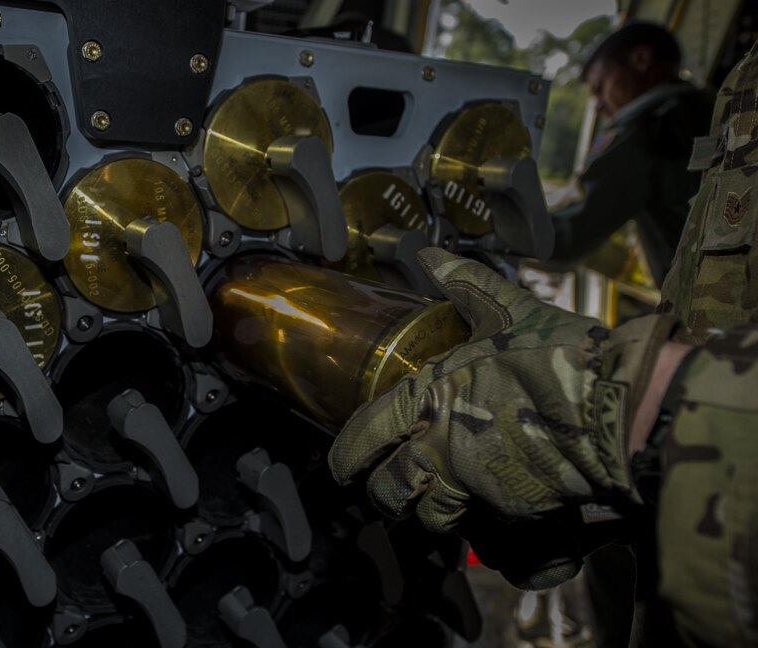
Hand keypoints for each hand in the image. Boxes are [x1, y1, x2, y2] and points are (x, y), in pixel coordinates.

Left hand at [329, 249, 675, 582]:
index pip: (365, 436)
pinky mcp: (509, 508)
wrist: (617, 407)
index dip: (347, 457)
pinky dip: (473, 524)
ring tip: (430, 507)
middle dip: (382, 495)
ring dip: (423, 514)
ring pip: (426, 516)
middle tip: (386, 492)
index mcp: (429, 395)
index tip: (343, 467)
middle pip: (387, 489)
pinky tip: (481, 509)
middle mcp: (440, 444)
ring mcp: (472, 481)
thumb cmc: (559, 355)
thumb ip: (465, 286)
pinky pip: (477, 528)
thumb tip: (431, 255)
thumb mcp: (507, 309)